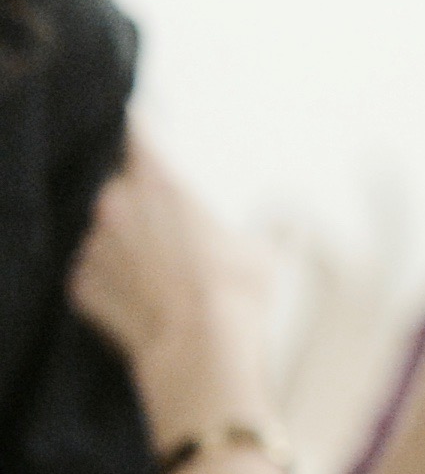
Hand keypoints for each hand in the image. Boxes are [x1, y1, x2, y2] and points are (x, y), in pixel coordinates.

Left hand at [67, 133, 274, 440]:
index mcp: (161, 184)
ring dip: (127, 247)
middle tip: (175, 234)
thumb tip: (294, 219)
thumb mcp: (265, 251)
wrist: (202, 350)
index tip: (144, 124)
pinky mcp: (81, 284)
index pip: (137, 133)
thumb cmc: (238, 292)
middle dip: (142, 206)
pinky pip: (93, 274)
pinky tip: (146, 300)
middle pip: (120, 189)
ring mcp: (94, 247)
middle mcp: (117, 206)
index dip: (142, 129)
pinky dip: (112, 282)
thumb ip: (267, 226)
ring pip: (106, 235)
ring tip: (164, 277)